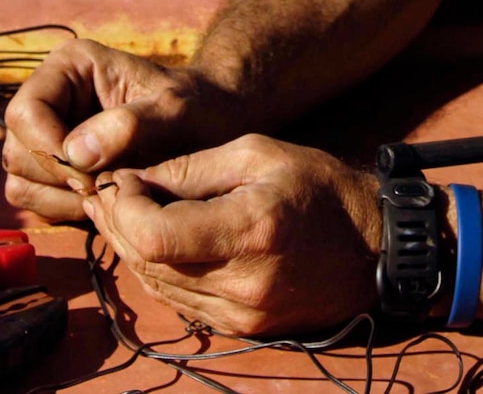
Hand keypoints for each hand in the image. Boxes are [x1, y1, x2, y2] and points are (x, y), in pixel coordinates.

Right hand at [2, 39, 231, 221]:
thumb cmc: (198, 108)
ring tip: (106, 196)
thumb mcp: (175, 109)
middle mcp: (51, 97)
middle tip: (105, 189)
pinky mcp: (54, 168)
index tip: (93, 175)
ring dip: (58, 198)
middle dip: (58, 178)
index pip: (25, 112)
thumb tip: (76, 152)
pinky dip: (61, 210)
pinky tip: (103, 204)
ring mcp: (48, 134)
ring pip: (19, 178)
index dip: (49, 149)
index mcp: (70, 67)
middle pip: (17, 149)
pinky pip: (34, 200)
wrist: (213, 128)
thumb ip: (131, 125)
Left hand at [87, 134, 381, 336]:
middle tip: (107, 191)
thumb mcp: (257, 153)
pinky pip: (180, 301)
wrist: (376, 248)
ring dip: (131, 248)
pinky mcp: (243, 328)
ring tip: (120, 211)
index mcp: (250, 230)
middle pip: (148, 263)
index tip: (121, 179)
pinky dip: (159, 270)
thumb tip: (134, 179)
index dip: (123, 208)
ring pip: (158, 286)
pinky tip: (153, 240)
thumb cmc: (320, 188)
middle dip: (118, 224)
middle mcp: (243, 282)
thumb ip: (191, 168)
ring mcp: (243, 313)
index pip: (155, 236)